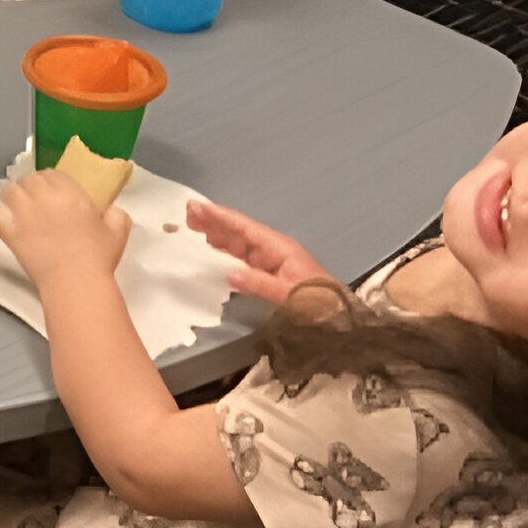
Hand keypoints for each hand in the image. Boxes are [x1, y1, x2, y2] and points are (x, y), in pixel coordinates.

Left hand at [0, 170, 130, 286]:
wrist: (75, 280)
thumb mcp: (118, 230)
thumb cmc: (98, 256)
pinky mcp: (9, 232)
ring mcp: (23, 214)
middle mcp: (43, 198)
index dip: (54, 182)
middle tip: (41, 202)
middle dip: (35, 187)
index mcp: (70, 193)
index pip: (54, 175)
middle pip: (31, 180)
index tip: (57, 193)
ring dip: (16, 195)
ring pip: (11, 192)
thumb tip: (111, 211)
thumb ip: (116, 215)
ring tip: (21, 206)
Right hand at [187, 200, 339, 304]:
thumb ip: (260, 285)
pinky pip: (241, 262)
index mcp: (278, 248)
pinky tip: (210, 255)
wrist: (341, 321)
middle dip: (214, 222)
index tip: (197, 206)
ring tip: (191, 228)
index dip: (220, 217)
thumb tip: (228, 274)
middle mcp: (272, 251)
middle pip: (238, 232)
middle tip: (185, 213)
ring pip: (237, 246)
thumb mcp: (291, 296)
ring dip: (215, 237)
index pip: (244, 228)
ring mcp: (270, 263)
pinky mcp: (268, 277)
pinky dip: (223, 256)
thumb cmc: (320, 305)